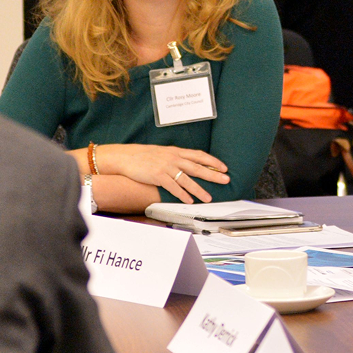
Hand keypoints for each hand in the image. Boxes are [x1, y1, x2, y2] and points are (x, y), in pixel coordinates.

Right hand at [93, 143, 228, 202]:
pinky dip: (182, 194)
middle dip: (213, 174)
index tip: (224, 167)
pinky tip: (189, 200)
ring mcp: (166, 167)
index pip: (199, 155)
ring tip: (209, 198)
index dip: (213, 161)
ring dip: (199, 190)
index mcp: (176, 151)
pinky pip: (173, 187)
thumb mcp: (164, 152)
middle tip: (226, 180)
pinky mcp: (158, 176)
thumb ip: (177, 158)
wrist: (126, 156)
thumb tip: (191, 164)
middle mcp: (173, 158)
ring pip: (187, 179)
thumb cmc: (145, 155)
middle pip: (197, 167)